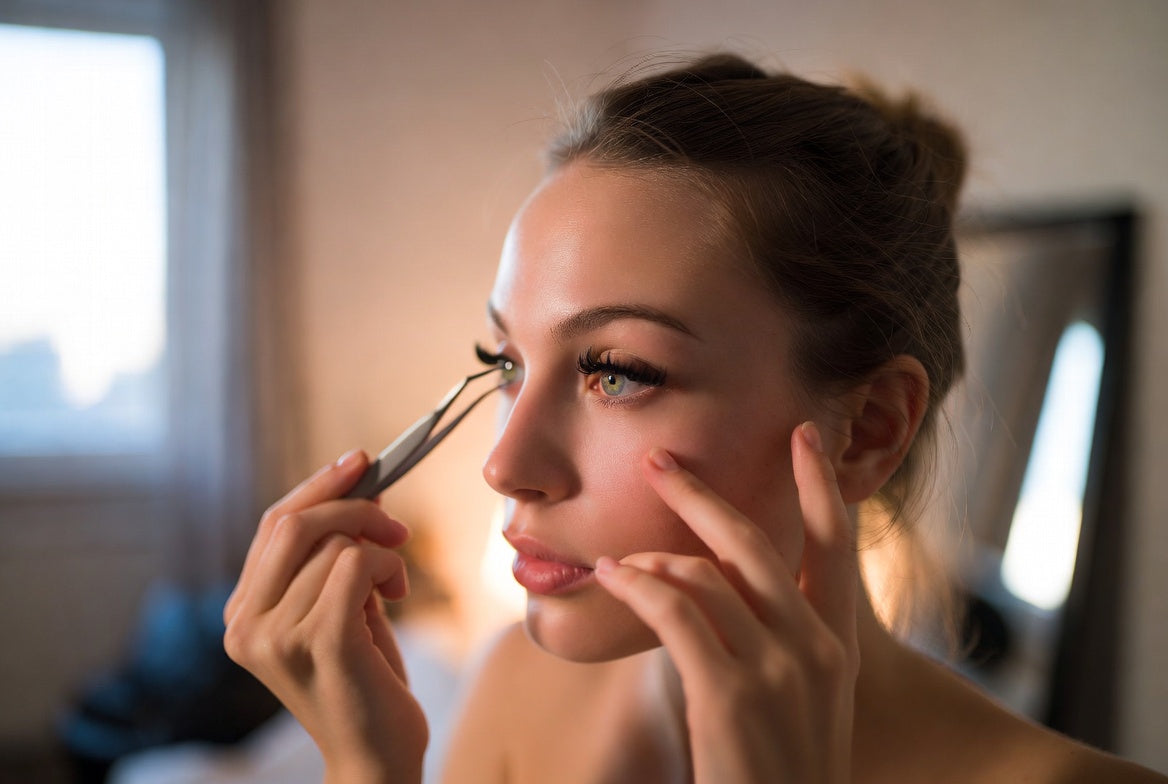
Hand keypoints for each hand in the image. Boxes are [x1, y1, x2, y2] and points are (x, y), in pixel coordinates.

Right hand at [223, 450, 427, 783]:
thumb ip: (335, 552)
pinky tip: (396, 598)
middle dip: (354, 507)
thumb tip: (359, 481)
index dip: (317, 487)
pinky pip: (357, 564)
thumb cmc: (364, 680)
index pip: (271, 526)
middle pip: (294, 523)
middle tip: (396, 525)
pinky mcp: (319, 641)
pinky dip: (388, 568)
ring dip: (383, 552)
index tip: (359, 461)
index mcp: (241, 614)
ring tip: (394, 587)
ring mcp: (276, 635)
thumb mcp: (342, 605)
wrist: (376, 756)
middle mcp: (245, 625)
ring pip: (335, 543)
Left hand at [594, 422, 858, 782]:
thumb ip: (775, 637)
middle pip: (753, 542)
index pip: (837, 545)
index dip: (819, 486)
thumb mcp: (802, 700)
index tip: (804, 436)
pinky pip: (674, 612)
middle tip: (657, 462)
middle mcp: (815, 647)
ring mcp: (776, 670)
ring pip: (704, 575)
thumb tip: (710, 578)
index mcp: (839, 645)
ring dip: (651, 560)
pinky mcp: (729, 693)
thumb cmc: (779, 770)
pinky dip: (637, 586)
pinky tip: (612, 577)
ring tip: (619, 564)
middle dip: (698, 495)